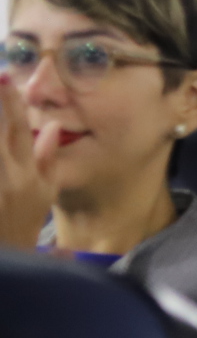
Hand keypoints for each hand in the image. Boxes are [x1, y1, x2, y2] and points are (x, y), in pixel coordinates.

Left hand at [0, 78, 63, 249]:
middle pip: (0, 132)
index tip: (4, 77)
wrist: (4, 260)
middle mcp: (6, 176)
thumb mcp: (43, 195)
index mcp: (27, 176)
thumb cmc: (21, 227)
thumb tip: (51, 126)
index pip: (19, 131)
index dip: (12, 103)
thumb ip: (47, 159)